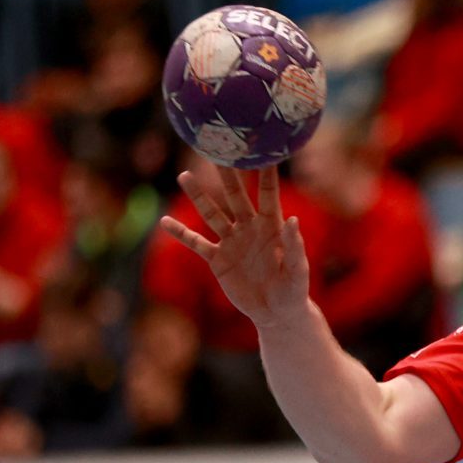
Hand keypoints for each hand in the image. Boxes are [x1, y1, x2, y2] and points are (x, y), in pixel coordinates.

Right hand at [160, 165, 309, 328]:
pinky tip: (164, 221)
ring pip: (212, 214)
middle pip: (235, 196)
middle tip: (215, 150)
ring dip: (198, 196)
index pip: (268, 194)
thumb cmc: (294, 291)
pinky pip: (196, 243)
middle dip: (226, 175)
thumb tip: (292, 219)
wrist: (276, 313)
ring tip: (184, 176)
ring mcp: (231, 242)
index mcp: (272, 227)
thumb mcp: (298, 271)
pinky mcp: (217, 259)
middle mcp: (249, 228)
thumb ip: (295, 246)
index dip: (265, 173)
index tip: (261, 149)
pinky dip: (180, 234)